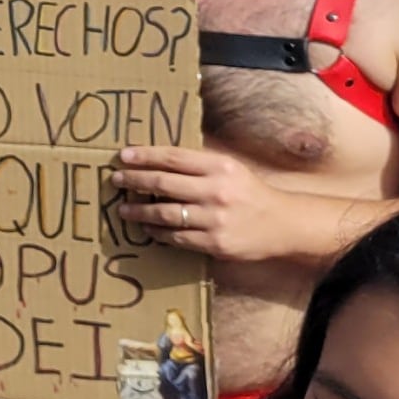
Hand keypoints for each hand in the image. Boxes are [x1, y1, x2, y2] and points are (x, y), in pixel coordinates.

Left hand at [115, 144, 305, 260]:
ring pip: (164, 213)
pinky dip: (158, 232)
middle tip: (115, 180)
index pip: (173, 158)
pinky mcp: (214, 243)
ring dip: (139, 212)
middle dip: (134, 181)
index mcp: (219, 167)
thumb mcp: (229, 168)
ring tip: (123, 209)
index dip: (145, 156)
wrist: (282, 224)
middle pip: (163, 184)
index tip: (123, 155)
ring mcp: (214, 219)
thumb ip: (198, 163)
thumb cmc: (249, 192)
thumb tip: (157, 158)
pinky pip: (176, 237)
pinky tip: (148, 229)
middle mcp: (216, 191)